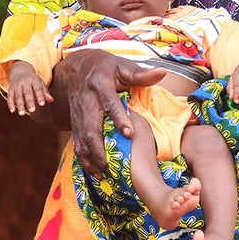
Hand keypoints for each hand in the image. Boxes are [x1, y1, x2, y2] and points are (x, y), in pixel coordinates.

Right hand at [7, 62, 52, 114]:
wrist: (20, 71)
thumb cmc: (33, 80)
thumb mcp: (40, 83)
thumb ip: (45, 92)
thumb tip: (52, 100)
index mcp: (34, 80)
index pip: (37, 88)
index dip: (40, 96)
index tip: (42, 104)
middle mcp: (25, 83)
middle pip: (27, 92)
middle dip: (29, 101)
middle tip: (32, 110)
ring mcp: (17, 86)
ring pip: (18, 96)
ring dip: (20, 105)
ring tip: (22, 114)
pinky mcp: (11, 89)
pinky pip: (10, 96)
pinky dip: (10, 103)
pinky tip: (12, 111)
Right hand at [50, 49, 164, 176]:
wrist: (76, 67)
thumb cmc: (105, 67)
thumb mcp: (122, 66)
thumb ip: (141, 74)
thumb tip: (163, 72)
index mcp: (100, 84)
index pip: (109, 102)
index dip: (118, 118)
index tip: (129, 133)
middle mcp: (86, 101)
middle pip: (89, 127)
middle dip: (98, 147)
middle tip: (111, 165)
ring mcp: (78, 113)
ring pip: (81, 138)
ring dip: (90, 157)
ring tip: (103, 173)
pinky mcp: (75, 122)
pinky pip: (77, 142)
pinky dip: (84, 159)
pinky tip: (94, 172)